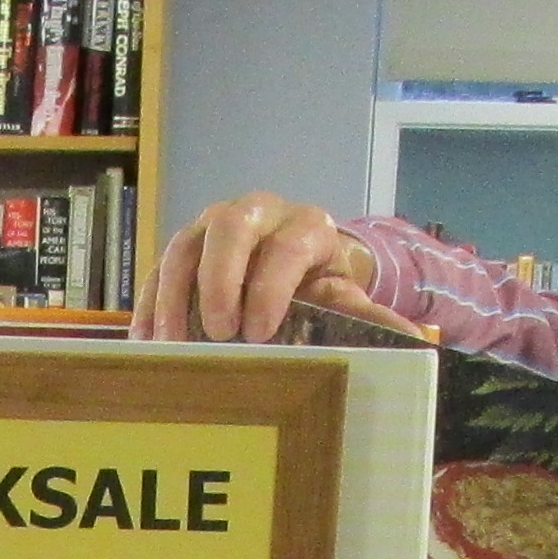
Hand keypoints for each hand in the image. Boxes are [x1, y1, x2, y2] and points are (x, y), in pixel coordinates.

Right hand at [136, 194, 377, 343]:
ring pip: (185, 242)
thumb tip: (412, 343)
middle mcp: (260, 214)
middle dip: (219, 279)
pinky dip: (149, 303)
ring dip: (173, 294)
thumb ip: (367, 317)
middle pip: (230, 226)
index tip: (259, 331)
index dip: (270, 287)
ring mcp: (215, 226)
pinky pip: (159, 266)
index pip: (286, 247)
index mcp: (307, 227)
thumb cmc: (321, 286)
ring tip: (171, 344)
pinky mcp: (185, 246)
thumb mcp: (345, 297)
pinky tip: (145, 342)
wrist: (301, 265)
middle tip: (216, 332)